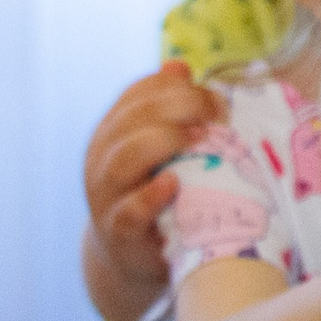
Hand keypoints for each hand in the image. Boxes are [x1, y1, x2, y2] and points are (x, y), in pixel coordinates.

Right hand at [84, 63, 224, 292]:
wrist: (136, 254)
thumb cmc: (158, 190)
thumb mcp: (165, 149)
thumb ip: (171, 109)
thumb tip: (178, 65)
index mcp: (116, 131)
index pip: (138, 95)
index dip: (176, 88)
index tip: (216, 97)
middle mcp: (104, 158)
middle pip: (131, 120)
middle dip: (177, 108)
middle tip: (216, 114)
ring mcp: (106, 195)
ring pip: (122, 160)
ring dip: (163, 142)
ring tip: (200, 138)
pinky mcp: (119, 231)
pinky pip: (128, 211)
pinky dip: (150, 197)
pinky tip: (173, 184)